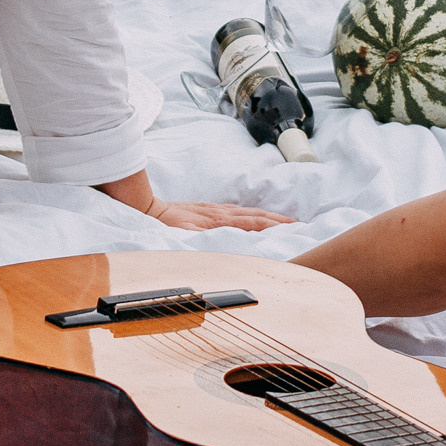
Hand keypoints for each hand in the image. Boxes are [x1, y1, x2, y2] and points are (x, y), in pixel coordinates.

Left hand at [147, 195, 297, 232]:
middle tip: (298, 225)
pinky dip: (251, 214)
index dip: (274, 226)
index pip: (253, 223)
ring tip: (284, 221)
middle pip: (256, 216)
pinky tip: (254, 216)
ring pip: (247, 212)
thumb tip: (225, 238)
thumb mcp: (183, 234)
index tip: (293, 228)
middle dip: (278, 220)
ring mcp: (213, 210)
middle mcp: (219, 213)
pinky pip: (236, 211)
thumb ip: (204, 236)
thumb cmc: (164, 225)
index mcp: (217, 221)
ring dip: (267, 216)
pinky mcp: (206, 208)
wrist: (146, 208)